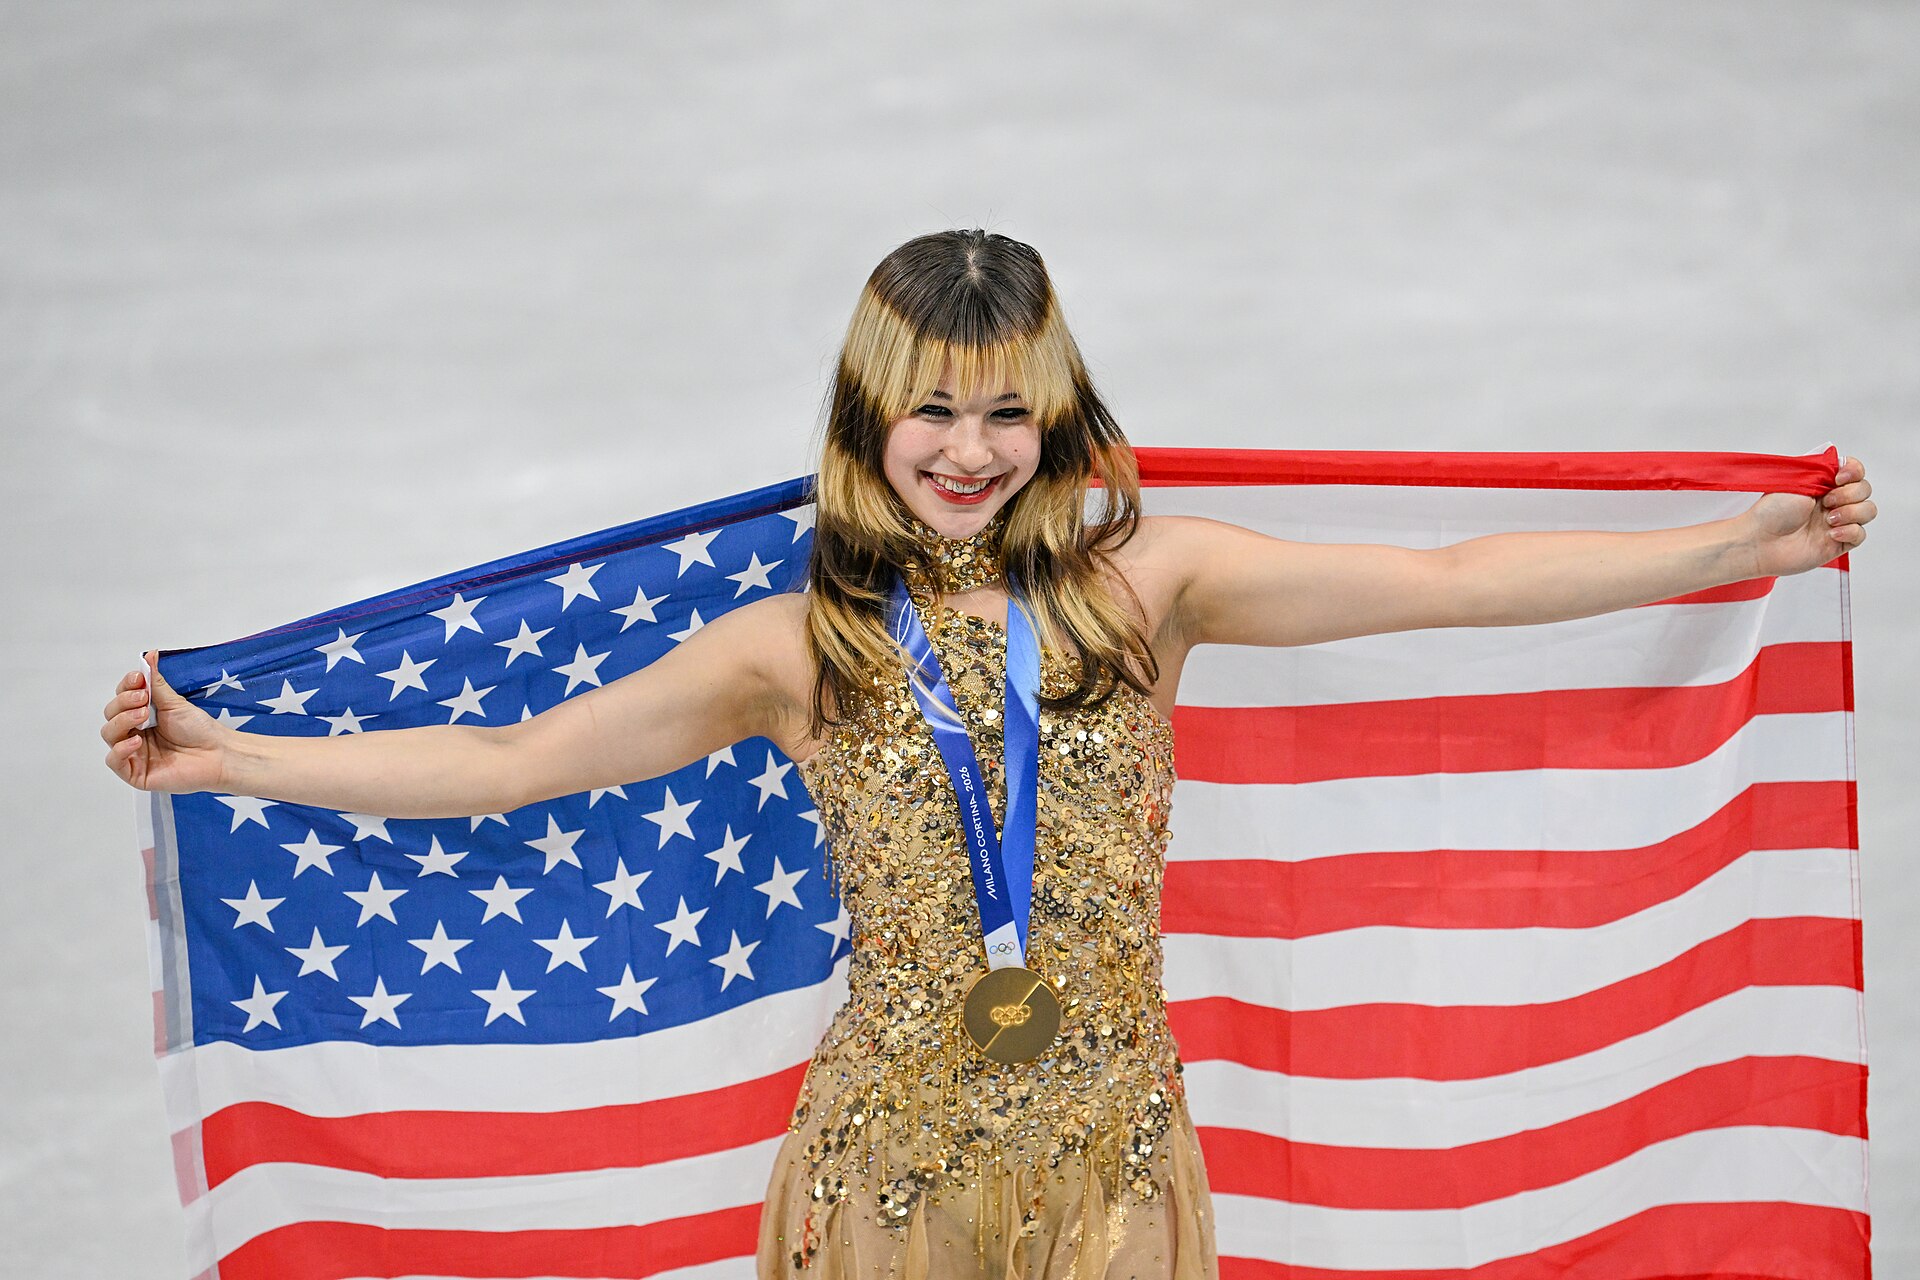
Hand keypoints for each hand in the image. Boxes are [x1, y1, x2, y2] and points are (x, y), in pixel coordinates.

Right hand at [101, 650, 230, 793]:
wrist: (219, 755)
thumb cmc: (200, 731)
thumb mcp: (174, 703)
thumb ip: (155, 683)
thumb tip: (149, 655)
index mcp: (142, 716)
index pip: (120, 699)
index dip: (125, 688)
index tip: (138, 678)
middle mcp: (134, 734)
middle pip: (111, 715)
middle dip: (124, 703)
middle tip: (144, 700)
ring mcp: (133, 754)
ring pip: (109, 734)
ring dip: (122, 721)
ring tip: (143, 716)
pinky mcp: (135, 773)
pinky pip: (114, 760)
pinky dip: (120, 749)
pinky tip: (136, 740)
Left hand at [1740, 455, 1874, 577]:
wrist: (1760, 540)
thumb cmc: (1771, 512)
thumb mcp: (1796, 482)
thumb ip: (1821, 470)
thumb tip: (1841, 462)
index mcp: (1823, 485)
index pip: (1854, 472)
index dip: (1854, 471)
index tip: (1838, 477)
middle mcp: (1832, 502)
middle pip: (1865, 490)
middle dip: (1850, 493)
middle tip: (1826, 501)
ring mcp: (1837, 522)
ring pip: (1868, 511)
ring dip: (1852, 512)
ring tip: (1828, 519)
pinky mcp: (1837, 543)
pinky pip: (1860, 535)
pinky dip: (1851, 531)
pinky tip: (1831, 533)